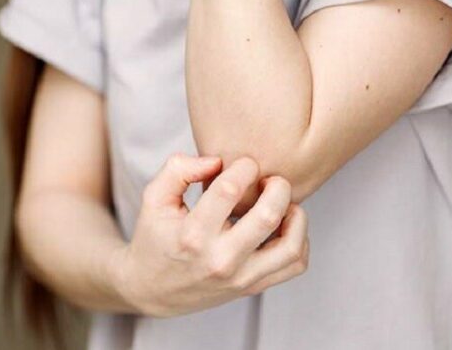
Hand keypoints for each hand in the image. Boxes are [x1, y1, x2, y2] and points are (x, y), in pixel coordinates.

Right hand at [111, 153, 309, 317]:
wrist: (152, 290)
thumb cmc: (155, 238)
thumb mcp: (154, 198)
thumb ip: (179, 169)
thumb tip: (216, 161)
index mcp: (192, 235)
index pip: (229, 190)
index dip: (243, 166)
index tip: (243, 164)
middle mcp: (220, 260)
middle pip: (268, 215)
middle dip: (277, 186)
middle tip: (268, 179)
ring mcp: (241, 278)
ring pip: (291, 245)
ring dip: (295, 214)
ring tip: (281, 203)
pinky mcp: (253, 287)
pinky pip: (295, 264)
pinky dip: (299, 239)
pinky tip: (283, 225)